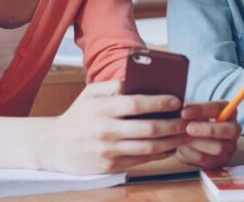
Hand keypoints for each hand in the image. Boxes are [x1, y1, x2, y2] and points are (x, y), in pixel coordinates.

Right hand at [43, 80, 189, 173]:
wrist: (55, 146)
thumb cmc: (78, 116)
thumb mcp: (89, 94)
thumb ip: (112, 85)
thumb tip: (137, 78)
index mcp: (101, 108)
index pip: (135, 104)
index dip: (159, 102)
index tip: (177, 101)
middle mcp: (105, 130)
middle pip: (147, 128)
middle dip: (173, 124)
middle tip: (188, 120)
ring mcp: (109, 150)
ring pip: (148, 147)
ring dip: (172, 141)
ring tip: (186, 135)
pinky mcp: (111, 166)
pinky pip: (142, 161)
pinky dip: (160, 155)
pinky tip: (171, 148)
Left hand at [175, 101, 241, 168]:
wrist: (196, 142)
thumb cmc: (195, 122)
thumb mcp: (194, 113)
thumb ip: (190, 111)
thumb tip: (182, 112)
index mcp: (229, 111)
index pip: (218, 108)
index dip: (200, 109)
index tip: (183, 113)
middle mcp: (233, 129)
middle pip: (228, 130)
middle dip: (207, 129)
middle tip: (188, 128)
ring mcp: (230, 147)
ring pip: (219, 147)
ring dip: (198, 143)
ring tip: (182, 139)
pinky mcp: (221, 161)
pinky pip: (208, 160)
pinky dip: (192, 154)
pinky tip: (181, 149)